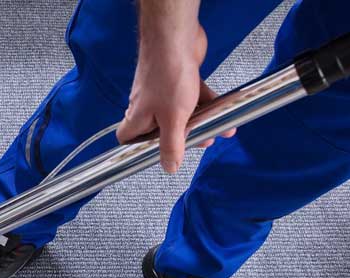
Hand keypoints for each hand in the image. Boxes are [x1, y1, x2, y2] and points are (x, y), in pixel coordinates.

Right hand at [116, 4, 234, 173]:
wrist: (176, 37)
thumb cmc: (168, 74)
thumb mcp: (173, 119)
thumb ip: (171, 145)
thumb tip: (169, 167)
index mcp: (138, 117)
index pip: (126, 138)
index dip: (136, 148)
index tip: (153, 154)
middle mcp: (146, 105)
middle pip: (159, 129)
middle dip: (182, 137)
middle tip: (199, 140)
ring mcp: (162, 91)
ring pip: (179, 113)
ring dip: (200, 121)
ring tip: (218, 127)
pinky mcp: (178, 78)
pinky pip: (192, 97)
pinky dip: (206, 102)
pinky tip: (222, 106)